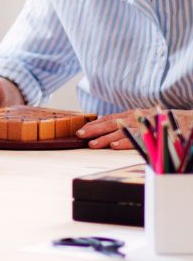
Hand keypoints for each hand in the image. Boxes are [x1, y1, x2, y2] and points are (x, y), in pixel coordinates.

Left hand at [75, 108, 192, 149]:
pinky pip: (139, 139)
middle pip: (112, 123)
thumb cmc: (166, 122)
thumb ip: (130, 124)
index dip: (95, 124)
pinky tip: (115, 146)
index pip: (110, 118)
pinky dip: (127, 142)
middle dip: (95, 129)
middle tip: (80, 135)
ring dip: (106, 138)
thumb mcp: (145, 120)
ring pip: (122, 132)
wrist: (190, 121)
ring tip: (93, 144)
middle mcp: (138, 117)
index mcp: (134, 114)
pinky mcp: (156, 134)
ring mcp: (147, 125)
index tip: (81, 129)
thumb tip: (110, 133)